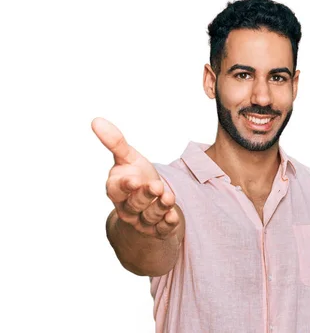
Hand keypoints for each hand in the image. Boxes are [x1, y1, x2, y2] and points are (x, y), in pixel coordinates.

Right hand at [91, 117, 179, 238]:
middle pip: (134, 205)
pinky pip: (161, 229)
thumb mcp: (128, 158)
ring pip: (149, 217)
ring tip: (169, 197)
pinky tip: (173, 216)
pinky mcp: (158, 229)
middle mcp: (127, 207)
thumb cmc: (136, 175)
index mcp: (117, 190)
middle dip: (145, 196)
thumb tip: (96, 120)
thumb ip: (115, 142)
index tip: (134, 179)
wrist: (150, 200)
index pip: (117, 190)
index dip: (125, 185)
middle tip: (157, 186)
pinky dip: (167, 223)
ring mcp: (142, 220)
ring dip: (159, 208)